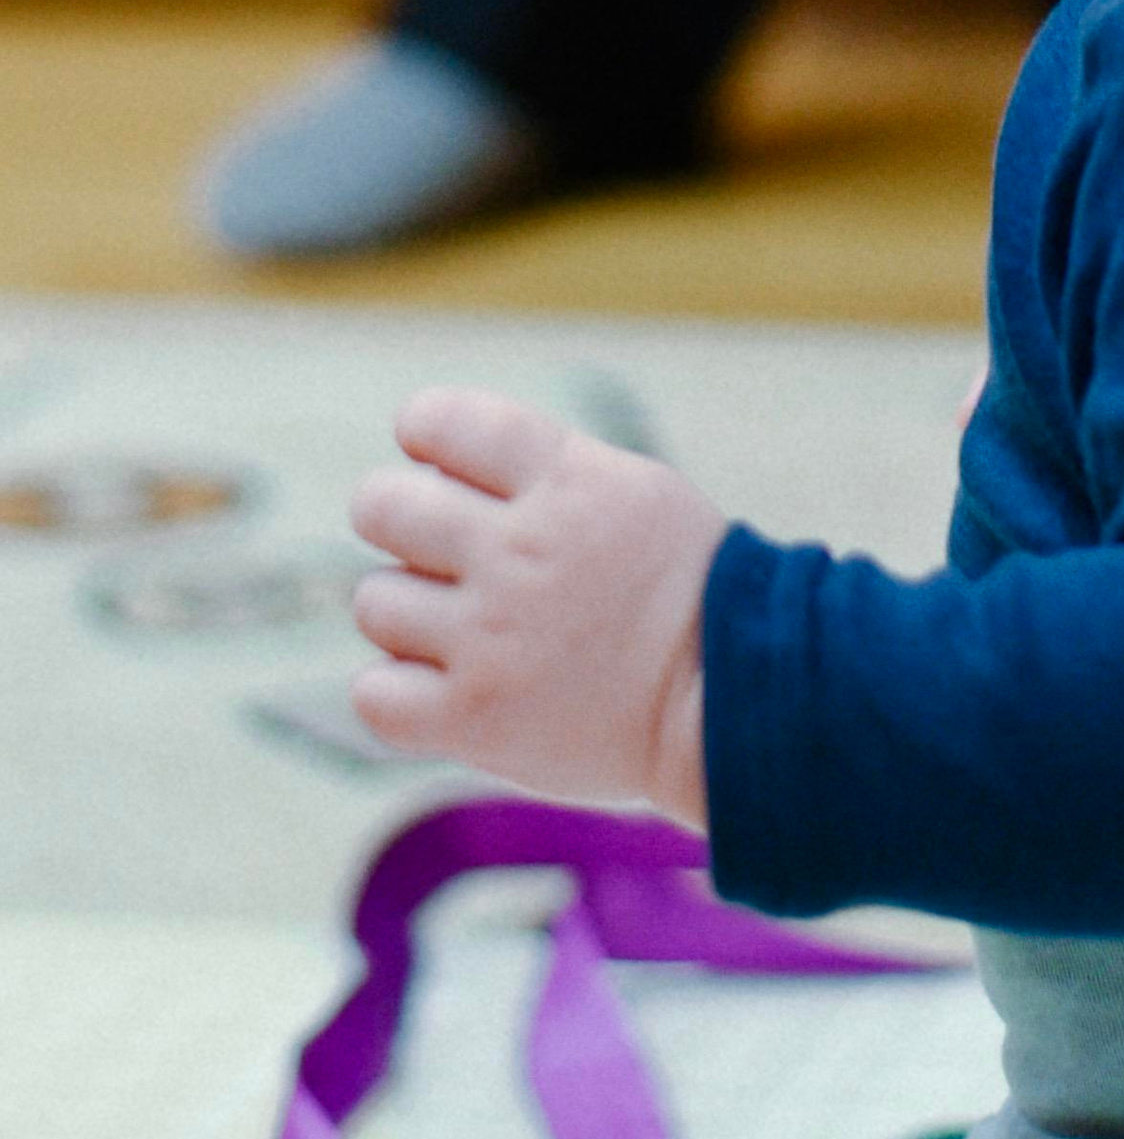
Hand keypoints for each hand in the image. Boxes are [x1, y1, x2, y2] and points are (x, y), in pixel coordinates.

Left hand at [349, 389, 723, 822]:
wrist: (734, 704)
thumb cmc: (687, 592)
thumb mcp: (634, 493)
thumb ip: (542, 471)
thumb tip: (441, 464)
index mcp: (566, 481)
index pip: (441, 420)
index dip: (425, 432)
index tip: (441, 461)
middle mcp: (520, 550)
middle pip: (381, 506)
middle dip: (397, 520)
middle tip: (435, 551)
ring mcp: (490, 637)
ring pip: (375, 601)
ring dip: (407, 614)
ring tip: (460, 631)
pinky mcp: (474, 718)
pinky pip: (374, 693)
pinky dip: (398, 693)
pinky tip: (443, 689)